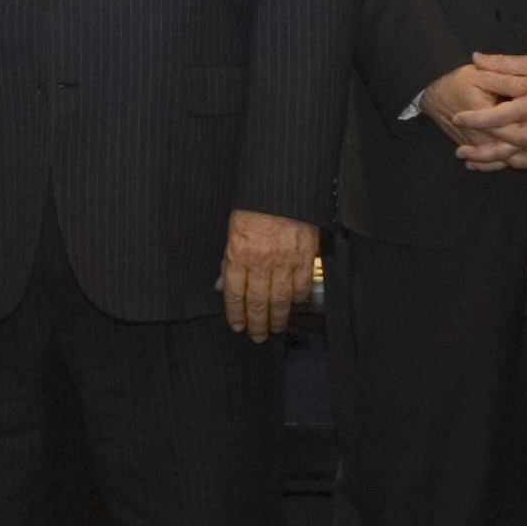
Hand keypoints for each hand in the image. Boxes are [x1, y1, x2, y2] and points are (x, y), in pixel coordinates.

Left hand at [218, 210, 317, 342]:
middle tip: (258, 336)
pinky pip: (302, 285)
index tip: (237, 326)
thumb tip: (220, 284)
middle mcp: (261, 262)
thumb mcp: (232, 230)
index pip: (233, 293)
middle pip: (257, 302)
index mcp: (239, 254)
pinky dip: (299, 298)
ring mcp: (285, 261)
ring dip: (279, 318)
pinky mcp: (305, 257)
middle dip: (257, 323)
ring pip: (281, 299)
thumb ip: (228, 260)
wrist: (283, 189)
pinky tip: (295, 304)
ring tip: (276, 328)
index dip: (235, 313)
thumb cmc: (255, 206)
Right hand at [417, 62, 526, 171]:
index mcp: (484, 117)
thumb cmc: (457, 82)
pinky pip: (495, 164)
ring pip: (505, 162)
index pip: (512, 132)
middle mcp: (479, 137)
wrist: (433, 96)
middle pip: (512, 153)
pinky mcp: (476, 149)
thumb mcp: (480, 75)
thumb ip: (506, 80)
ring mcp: (477, 146)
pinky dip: (515, 163)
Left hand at [468, 52, 526, 171]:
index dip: (478, 118)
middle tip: (459, 151)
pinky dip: (513, 165)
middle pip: (507, 145)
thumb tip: (475, 58)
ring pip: (518, 158)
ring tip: (470, 162)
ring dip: (494, 163)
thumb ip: (504, 63)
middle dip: (482, 151)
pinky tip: (496, 165)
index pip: (500, 115)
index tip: (458, 117)